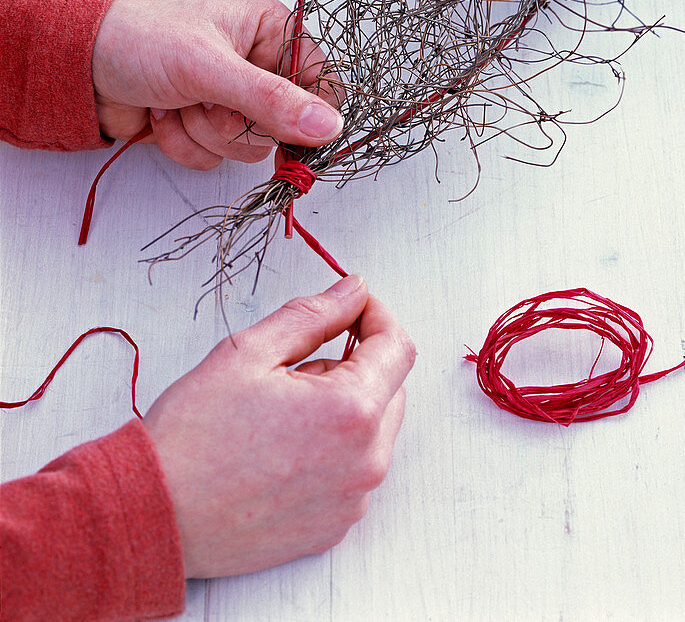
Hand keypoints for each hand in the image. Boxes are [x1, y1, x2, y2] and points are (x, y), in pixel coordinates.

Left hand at [92, 0, 343, 167]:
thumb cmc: (141, 38)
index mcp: (272, 32)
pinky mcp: (204, 126)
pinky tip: (162, 114)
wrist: (75, 60)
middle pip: (283, 126)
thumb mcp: (210, 66)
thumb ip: (271, 100)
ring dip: (203, 133)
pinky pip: (214, 159)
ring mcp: (230, 99)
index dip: (310, 114)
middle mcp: (258, 65)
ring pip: (247, 148)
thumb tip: (328, 127)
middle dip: (233, 121)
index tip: (286, 131)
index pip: (322, 84)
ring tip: (175, 100)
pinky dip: (184, 144)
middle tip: (202, 97)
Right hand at [143, 276, 415, 577]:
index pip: (397, 347)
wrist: (153, 514)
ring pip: (372, 430)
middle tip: (296, 365)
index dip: (375, 316)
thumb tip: (353, 291)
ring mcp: (351, 501)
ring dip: (343, 407)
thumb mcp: (251, 351)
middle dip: (356, 364)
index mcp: (351, 411)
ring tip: (281, 412)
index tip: (351, 307)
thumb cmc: (192, 435)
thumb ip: (314, 314)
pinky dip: (332, 450)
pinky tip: (280, 449)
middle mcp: (364, 462)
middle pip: (391, 389)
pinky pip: (352, 471)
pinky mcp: (333, 527)